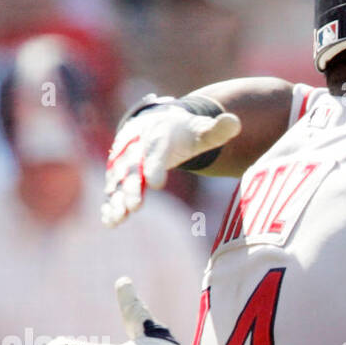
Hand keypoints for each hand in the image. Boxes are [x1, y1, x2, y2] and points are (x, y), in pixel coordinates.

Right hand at [101, 99, 240, 226]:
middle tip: (134, 206)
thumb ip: (216, 130)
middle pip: (132, 169)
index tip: (157, 183)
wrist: (156, 123)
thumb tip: (235, 122)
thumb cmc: (182, 132)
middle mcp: (136, 150)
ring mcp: (125, 164)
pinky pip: (113, 191)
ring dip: (116, 200)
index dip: (155, 167)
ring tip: (117, 219)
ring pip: (118, 182)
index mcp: (157, 138)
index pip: (156, 153)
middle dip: (131, 187)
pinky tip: (110, 222)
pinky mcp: (119, 177)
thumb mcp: (200, 130)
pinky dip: (110, 205)